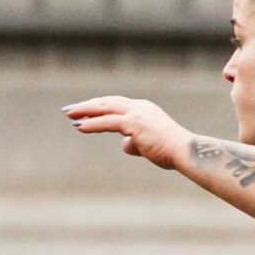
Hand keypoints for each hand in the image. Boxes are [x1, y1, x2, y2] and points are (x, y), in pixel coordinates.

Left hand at [65, 96, 193, 170]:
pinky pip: (107, 122)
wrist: (184, 151)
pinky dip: (92, 124)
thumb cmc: (171, 152)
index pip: (116, 104)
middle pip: (108, 102)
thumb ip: (135, 143)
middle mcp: (140, 107)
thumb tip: (124, 145)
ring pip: (105, 108)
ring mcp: (137, 113)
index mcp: (144, 110)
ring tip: (69, 114)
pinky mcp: (134, 123)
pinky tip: (79, 126)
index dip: (99, 106)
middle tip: (69, 109)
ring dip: (85, 110)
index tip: (83, 110)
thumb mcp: (149, 146)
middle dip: (87, 104)